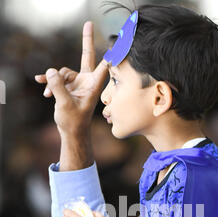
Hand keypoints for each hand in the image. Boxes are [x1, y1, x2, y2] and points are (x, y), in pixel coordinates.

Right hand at [35, 22, 107, 136]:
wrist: (71, 132)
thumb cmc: (73, 121)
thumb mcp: (64, 104)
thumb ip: (58, 86)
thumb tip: (50, 71)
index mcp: (93, 85)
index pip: (103, 66)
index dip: (109, 55)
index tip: (117, 43)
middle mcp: (86, 81)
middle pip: (86, 56)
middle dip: (86, 40)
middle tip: (88, 23)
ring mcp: (77, 83)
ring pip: (63, 72)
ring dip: (54, 80)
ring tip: (48, 92)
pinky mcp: (69, 87)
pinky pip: (57, 78)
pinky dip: (50, 82)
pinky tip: (41, 85)